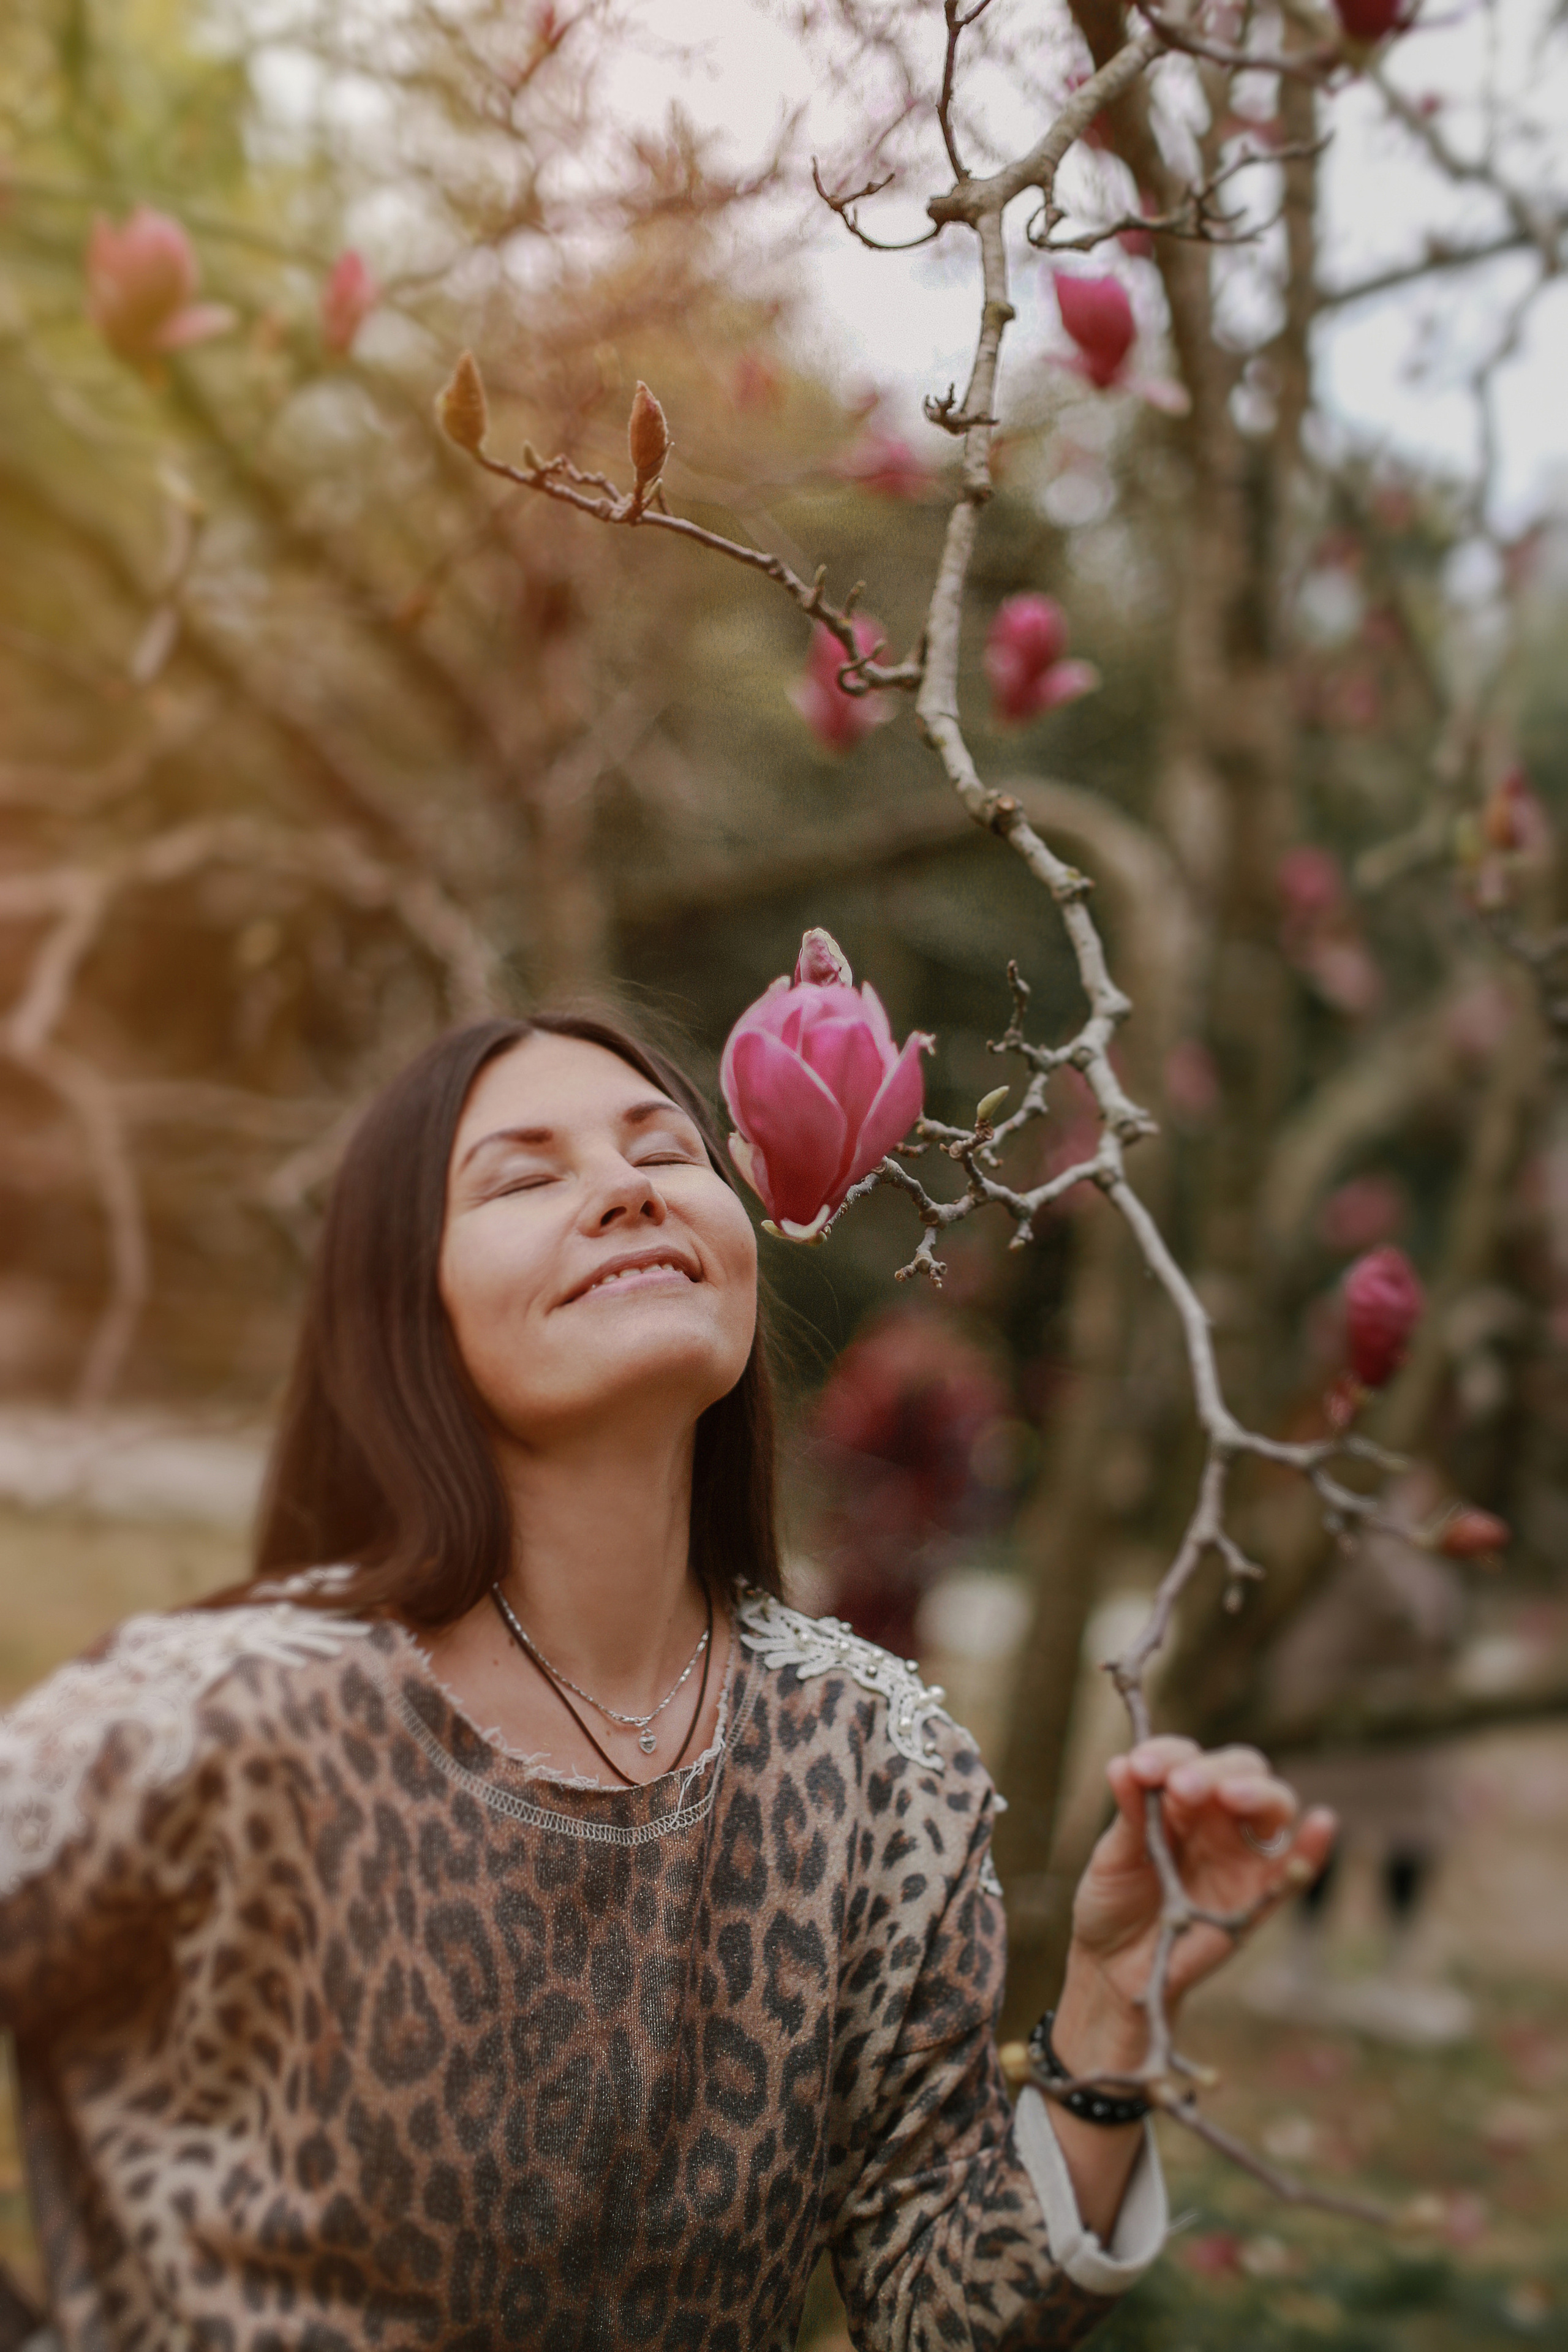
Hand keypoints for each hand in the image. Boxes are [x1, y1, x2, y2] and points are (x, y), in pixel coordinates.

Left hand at [1064, 1736, 1337, 2029]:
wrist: (1114, 1967)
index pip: (1188, 1758)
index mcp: (1179, 1800)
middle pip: (1240, 1771)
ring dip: (1256, 1794)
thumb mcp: (1113, 1856)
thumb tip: (1122, 1764)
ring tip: (1229, 1797)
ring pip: (1273, 1807)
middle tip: (1181, 1788)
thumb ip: (1129, 1816)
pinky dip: (1313, 1847)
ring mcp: (1242, 1856)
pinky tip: (1322, 1823)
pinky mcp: (1259, 1899)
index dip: (1168, 1754)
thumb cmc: (1113, 1902)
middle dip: (1212, 1771)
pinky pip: (1295, 1871)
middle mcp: (1217, 1819)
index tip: (1140, 1768)